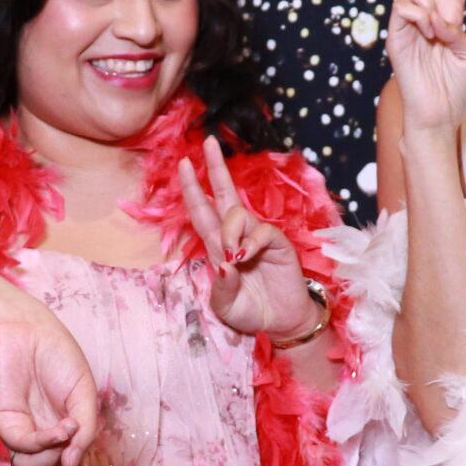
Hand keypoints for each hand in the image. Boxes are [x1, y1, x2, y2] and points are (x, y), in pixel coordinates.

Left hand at [0, 305, 98, 465]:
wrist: (24, 328)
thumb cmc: (57, 358)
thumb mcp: (85, 398)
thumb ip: (84, 435)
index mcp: (67, 442)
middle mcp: (43, 446)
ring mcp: (23, 438)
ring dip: (57, 456)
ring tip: (64, 425)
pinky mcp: (5, 427)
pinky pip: (28, 449)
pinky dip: (48, 441)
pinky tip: (58, 424)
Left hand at [179, 137, 318, 341]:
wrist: (281, 322)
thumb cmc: (251, 311)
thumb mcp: (224, 306)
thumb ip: (220, 287)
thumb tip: (224, 263)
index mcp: (218, 246)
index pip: (202, 211)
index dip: (193, 188)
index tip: (183, 163)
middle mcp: (236, 235)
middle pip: (224, 193)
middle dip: (215, 167)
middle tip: (210, 142)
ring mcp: (257, 237)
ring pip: (237, 213)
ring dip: (229, 230)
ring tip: (233, 255)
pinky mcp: (277, 243)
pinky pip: (261, 231)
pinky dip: (250, 242)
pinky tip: (246, 256)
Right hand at [384, 0, 465, 134]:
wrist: (439, 113)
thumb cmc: (457, 86)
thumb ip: (456, 29)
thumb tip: (430, 14)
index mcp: (451, 14)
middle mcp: (428, 12)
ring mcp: (408, 23)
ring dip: (425, 0)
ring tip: (434, 28)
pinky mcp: (396, 35)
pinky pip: (402, 9)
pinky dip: (417, 16)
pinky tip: (426, 30)